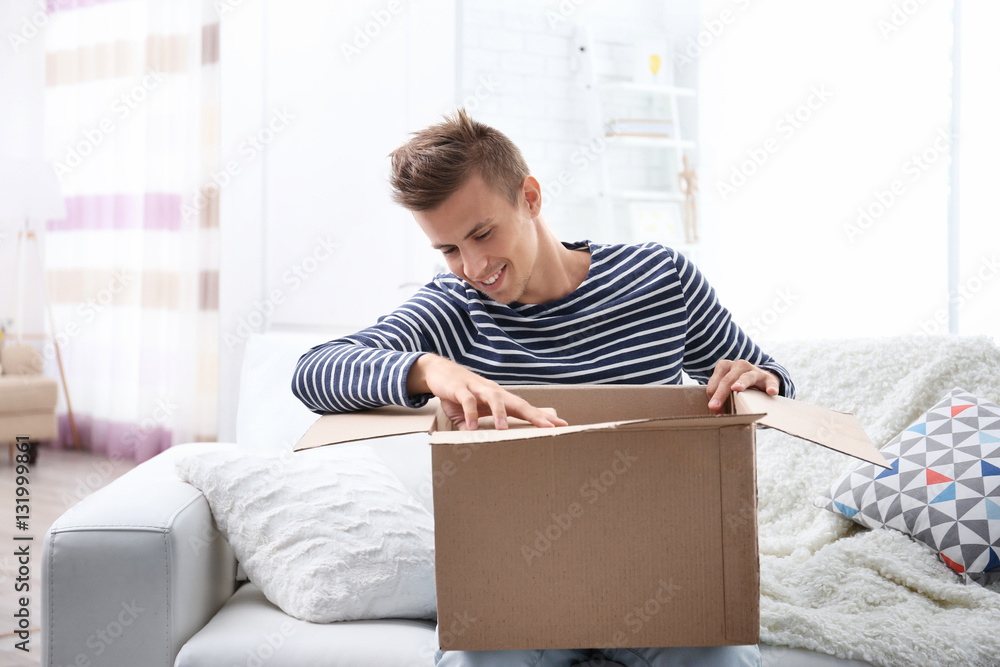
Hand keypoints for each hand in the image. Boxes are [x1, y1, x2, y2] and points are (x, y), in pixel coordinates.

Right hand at [407, 354, 567, 430]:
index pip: (525, 409)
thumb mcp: (471, 414)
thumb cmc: (460, 393)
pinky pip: (468, 401)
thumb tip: (477, 443)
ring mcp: (478, 388)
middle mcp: (493, 392)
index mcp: (500, 399)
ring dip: (500, 414)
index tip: (562, 426)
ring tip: (503, 430)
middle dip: (535, 415)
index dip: (543, 417)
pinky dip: (471, 413)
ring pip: (495, 399)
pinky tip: (472, 427)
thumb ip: (476, 428)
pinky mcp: (461, 388)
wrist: (439, 371)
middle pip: (518, 403)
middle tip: (549, 428)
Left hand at [706, 359, 779, 412]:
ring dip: (741, 383)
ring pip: (747, 377)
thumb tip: (715, 414)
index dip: (713, 395)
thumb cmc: (739, 385)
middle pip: (728, 379)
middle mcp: (739, 366)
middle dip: (720, 393)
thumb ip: (721, 396)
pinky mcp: (768, 378)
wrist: (761, 380)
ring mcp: (755, 371)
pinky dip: (771, 387)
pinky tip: (771, 392)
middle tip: (714, 406)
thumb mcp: (727, 387)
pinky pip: (770, 382)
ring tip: (736, 389)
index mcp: (726, 367)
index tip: (712, 408)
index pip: (716, 380)